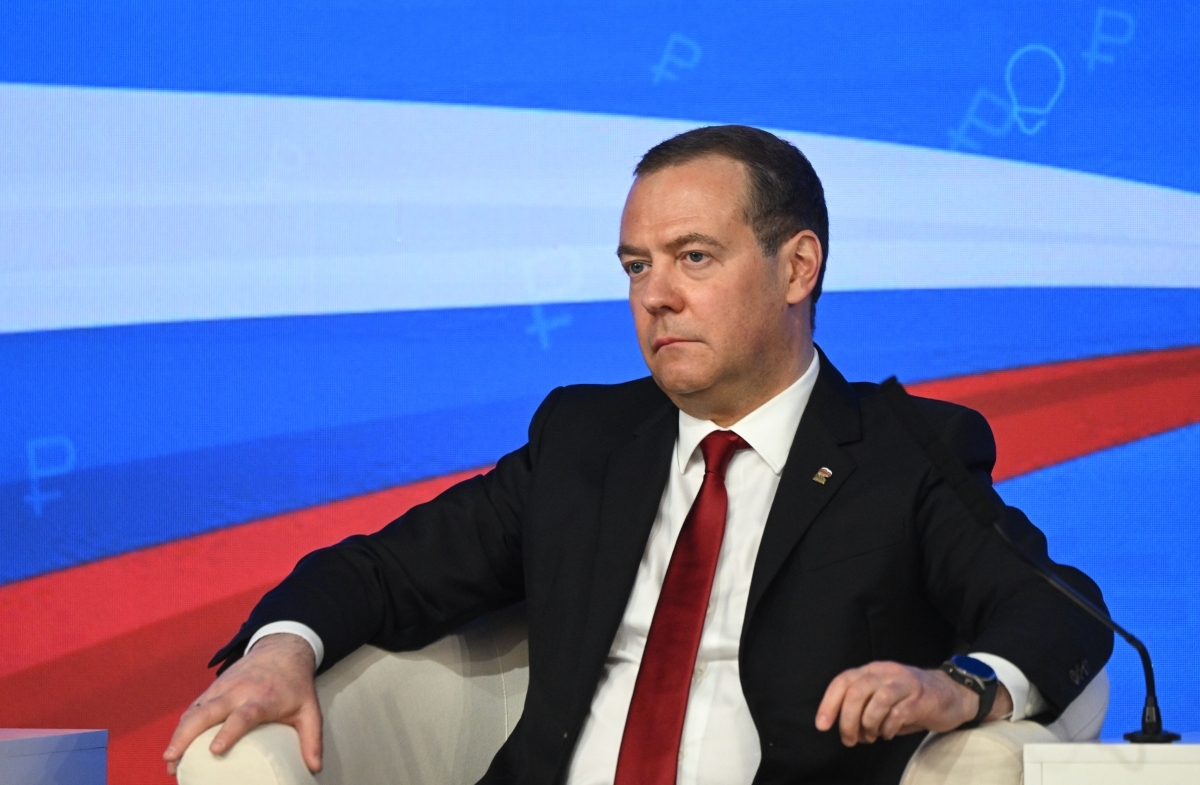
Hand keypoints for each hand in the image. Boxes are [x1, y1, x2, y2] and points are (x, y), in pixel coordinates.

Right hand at [163, 633, 321, 775]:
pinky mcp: (214, 688)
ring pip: (195, 709)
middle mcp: (239, 691)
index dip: (229, 732)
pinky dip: (182, 725)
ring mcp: (223, 688)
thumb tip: (314, 768)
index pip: (243, 715)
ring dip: (179, 733)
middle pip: (208, 711)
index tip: (215, 750)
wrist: (282, 650)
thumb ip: (311, 739)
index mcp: (263, 698)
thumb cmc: (295, 685)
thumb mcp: (310, 710)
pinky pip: (194, 707)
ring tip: (169, 760)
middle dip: (187, 735)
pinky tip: (176, 745)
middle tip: (172, 758)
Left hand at [814, 661, 1012, 745]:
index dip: (829, 703)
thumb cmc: (911, 700)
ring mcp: (905, 684)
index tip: (822, 725)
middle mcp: (886, 672)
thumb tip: (844, 729)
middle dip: (847, 720)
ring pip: (876, 701)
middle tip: (849, 739)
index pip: (843, 681)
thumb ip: (863, 707)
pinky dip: (888, 728)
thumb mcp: (883, 697)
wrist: (952, 694)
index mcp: (872, 671)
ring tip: (870, 737)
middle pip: (856, 691)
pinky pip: (898, 714)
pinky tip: (888, 733)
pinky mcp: (921, 699)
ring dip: (868, 725)